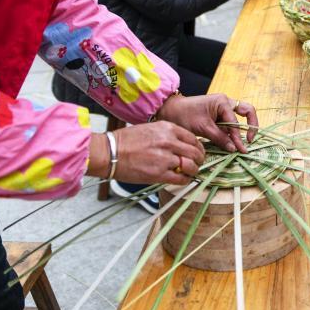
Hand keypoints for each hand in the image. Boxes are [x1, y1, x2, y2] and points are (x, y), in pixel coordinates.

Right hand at [88, 121, 204, 185]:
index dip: (198, 147)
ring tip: (190, 173)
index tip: (197, 152)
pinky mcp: (159, 174)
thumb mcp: (151, 129)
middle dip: (199, 160)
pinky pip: (181, 179)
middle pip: (196, 153)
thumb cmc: (126, 141)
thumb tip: (181, 145)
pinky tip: (182, 180)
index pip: (193, 138)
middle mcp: (169, 142)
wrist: (110, 152)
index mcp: (168, 128)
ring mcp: (165, 159)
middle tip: (197, 164)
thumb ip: (168, 135)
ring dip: (193, 171)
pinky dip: (185, 181)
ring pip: (191, 167)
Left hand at [156, 93, 258, 152]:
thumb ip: (219, 138)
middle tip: (251, 140)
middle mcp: (226, 103)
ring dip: (239, 132)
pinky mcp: (218, 117)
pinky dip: (231, 134)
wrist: (170, 111)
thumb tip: (234, 149)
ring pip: (238, 120)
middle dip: (251, 125)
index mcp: (222, 102)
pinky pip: (229, 125)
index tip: (241, 149)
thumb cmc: (185, 115)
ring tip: (240, 146)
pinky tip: (231, 144)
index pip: (235, 122)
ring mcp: (223, 110)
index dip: (238, 137)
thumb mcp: (203, 128)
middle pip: (247, 112)